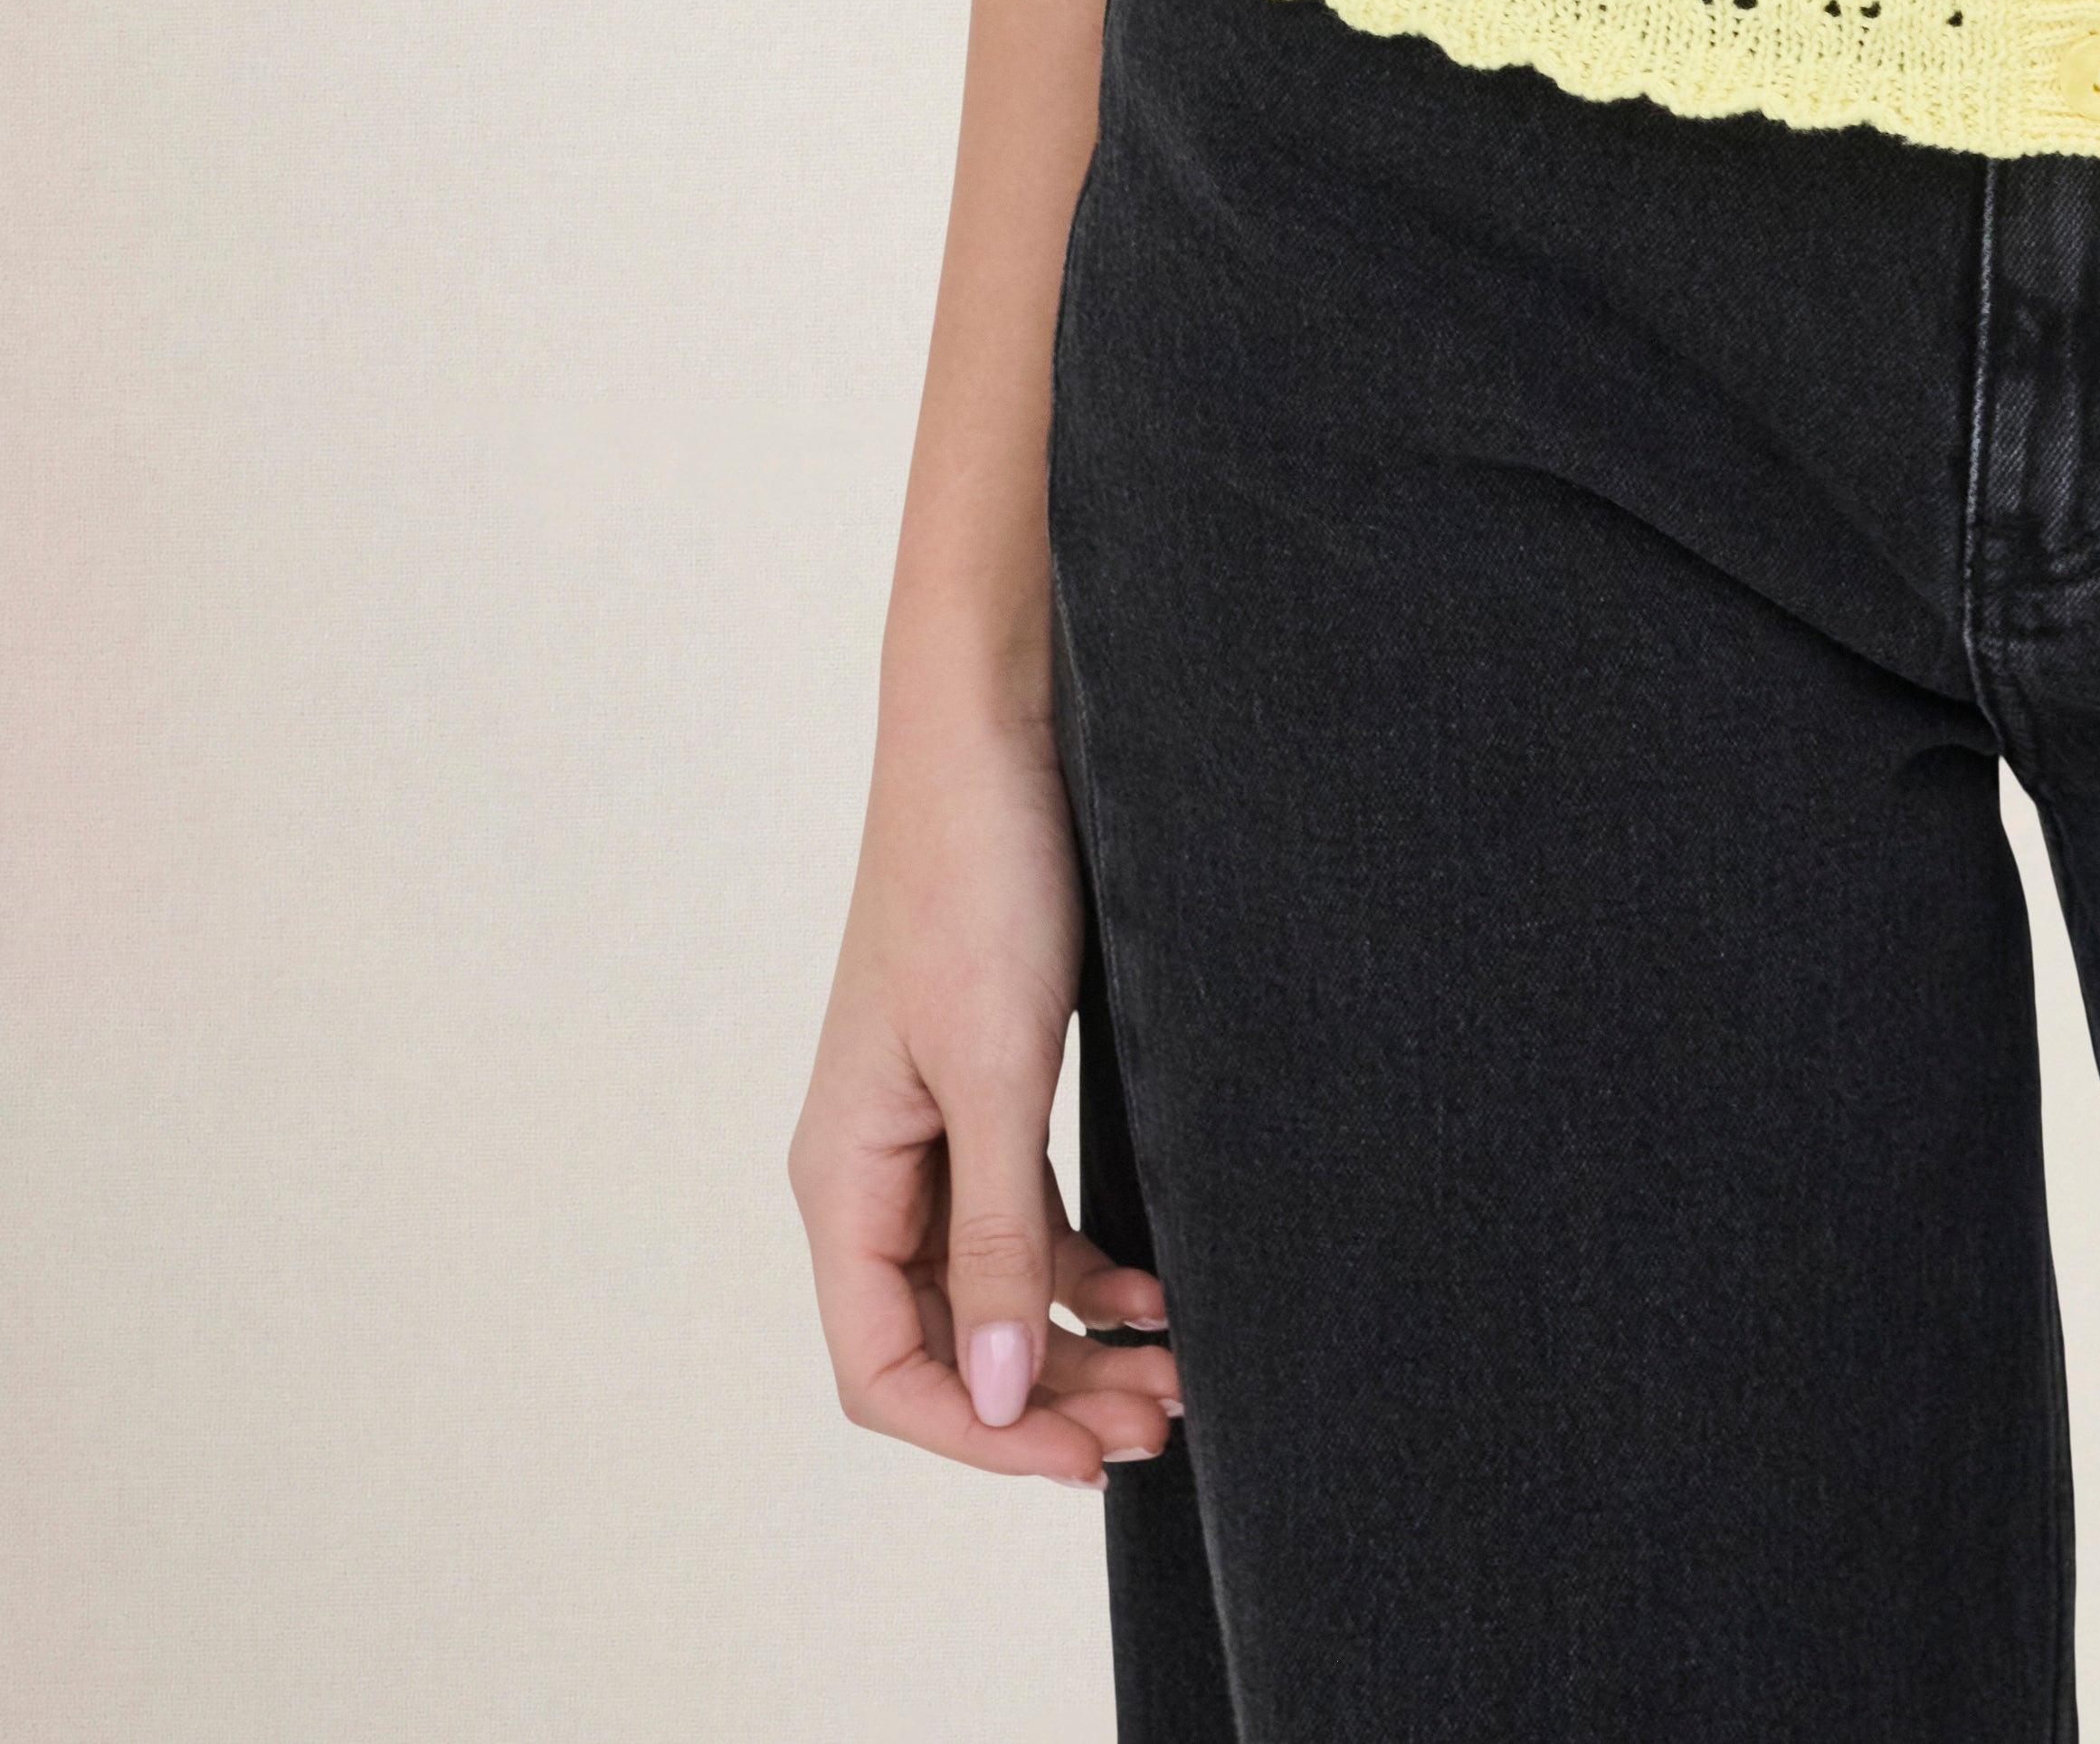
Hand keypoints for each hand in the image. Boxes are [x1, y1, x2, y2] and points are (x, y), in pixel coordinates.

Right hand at [789, 690, 1182, 1492]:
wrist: (997, 726)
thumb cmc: (978, 877)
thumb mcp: (997, 1070)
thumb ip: (993, 1236)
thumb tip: (994, 1391)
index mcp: (840, 1175)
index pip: (884, 1368)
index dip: (979, 1433)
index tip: (1085, 1458)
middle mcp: (871, 1167)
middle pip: (940, 1341)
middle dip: (1043, 1400)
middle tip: (1160, 1424)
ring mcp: (928, 1129)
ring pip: (990, 1287)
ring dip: (1075, 1341)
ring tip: (1174, 1375)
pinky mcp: (985, 1085)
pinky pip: (1021, 1219)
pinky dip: (1084, 1268)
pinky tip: (1154, 1289)